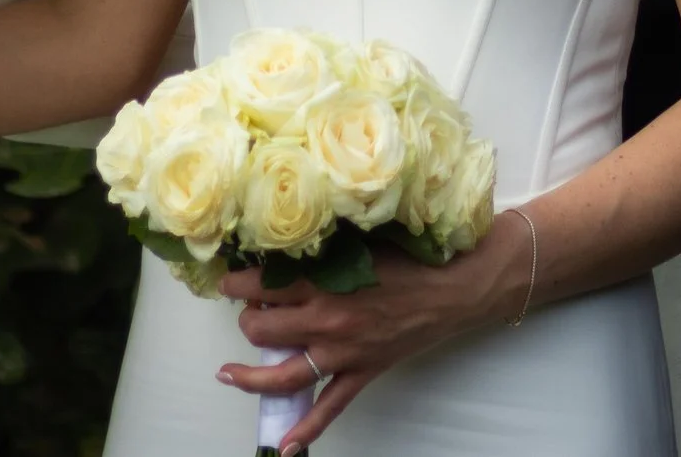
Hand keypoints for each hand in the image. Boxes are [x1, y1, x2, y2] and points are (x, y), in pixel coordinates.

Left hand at [213, 217, 527, 451]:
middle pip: (262, 330)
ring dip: (250, 377)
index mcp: (323, 284)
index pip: (260, 286)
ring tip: (228, 374)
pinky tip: (285, 445)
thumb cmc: (410, 259)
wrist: (453, 288)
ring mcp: (342, 353)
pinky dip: (306, 428)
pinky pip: (329, 408)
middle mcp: (326, 322)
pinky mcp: (362, 373)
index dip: (237, 283)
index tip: (230, 279)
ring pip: (282, 374)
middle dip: (247, 319)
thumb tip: (284, 248)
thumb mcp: (359, 243)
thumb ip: (322, 249)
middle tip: (249, 309)